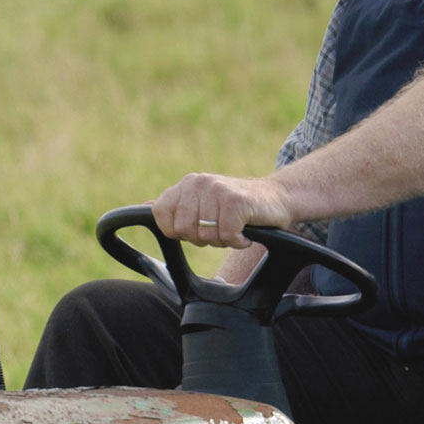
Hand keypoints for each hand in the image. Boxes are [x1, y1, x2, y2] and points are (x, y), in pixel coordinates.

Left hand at [153, 171, 289, 248]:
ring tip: (235, 227)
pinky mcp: (236, 201)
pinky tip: (246, 231)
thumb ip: (176, 205)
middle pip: (183, 230)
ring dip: (223, 240)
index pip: (161, 216)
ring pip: (206, 236)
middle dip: (203, 238)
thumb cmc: (238, 205)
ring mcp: (217, 189)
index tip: (199, 227)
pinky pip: (227, 236)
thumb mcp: (203, 201)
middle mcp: (198, 182)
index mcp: (186, 184)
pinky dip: (239, 241)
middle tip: (221, 227)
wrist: (278, 198)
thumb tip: (145, 206)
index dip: (179, 231)